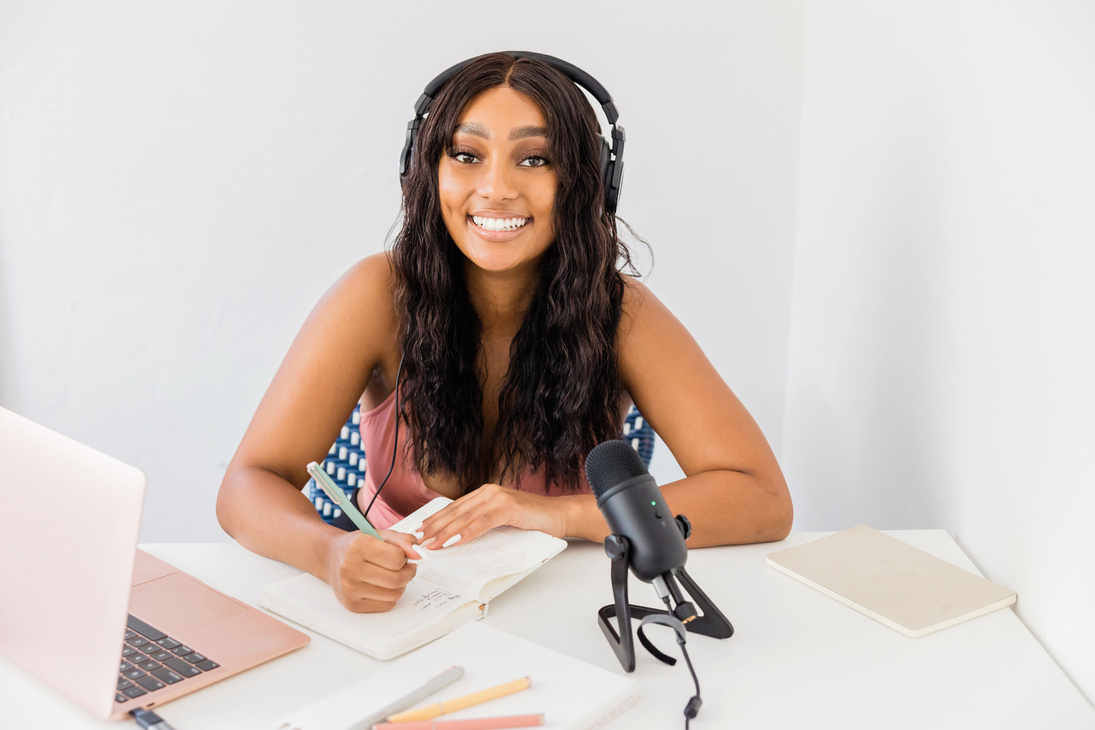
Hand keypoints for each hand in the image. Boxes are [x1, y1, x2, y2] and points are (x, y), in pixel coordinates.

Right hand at [325, 529, 418, 612]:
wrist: (330, 558)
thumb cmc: (358, 545)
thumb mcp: (380, 535)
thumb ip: (403, 540)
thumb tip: (419, 553)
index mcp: (358, 546)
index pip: (397, 558)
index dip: (405, 557)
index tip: (402, 555)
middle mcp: (350, 568)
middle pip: (397, 579)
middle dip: (408, 572)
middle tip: (406, 567)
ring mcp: (349, 589)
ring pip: (394, 594)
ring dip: (401, 585)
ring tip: (393, 575)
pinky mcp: (352, 604)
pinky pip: (386, 606)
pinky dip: (391, 596)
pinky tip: (382, 586)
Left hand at [417, 483, 568, 549]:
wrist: (559, 515)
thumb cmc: (533, 520)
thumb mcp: (502, 520)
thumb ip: (483, 522)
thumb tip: (459, 537)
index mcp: (485, 493)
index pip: (455, 508)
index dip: (436, 519)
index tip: (420, 530)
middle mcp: (489, 492)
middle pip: (456, 511)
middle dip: (435, 526)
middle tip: (419, 539)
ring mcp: (498, 498)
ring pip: (465, 517)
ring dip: (446, 532)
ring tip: (432, 543)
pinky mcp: (508, 508)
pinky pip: (482, 522)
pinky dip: (467, 533)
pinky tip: (455, 541)